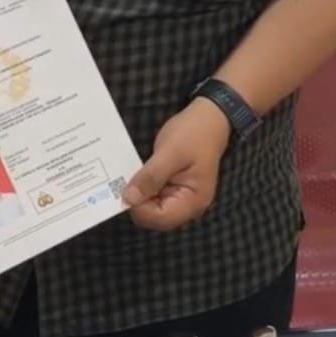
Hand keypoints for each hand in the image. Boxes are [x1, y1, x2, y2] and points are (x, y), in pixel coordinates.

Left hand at [122, 98, 231, 232]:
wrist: (209, 118)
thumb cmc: (194, 134)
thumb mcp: (170, 152)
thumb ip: (150, 177)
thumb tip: (128, 199)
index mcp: (192, 201)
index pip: (159, 218)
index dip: (139, 206)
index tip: (125, 187)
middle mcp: (188, 206)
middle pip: (155, 217)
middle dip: (139, 201)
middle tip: (125, 179)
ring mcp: (182, 199)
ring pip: (152, 208)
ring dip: (140, 194)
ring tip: (132, 174)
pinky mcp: (175, 189)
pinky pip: (155, 196)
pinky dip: (145, 187)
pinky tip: (139, 174)